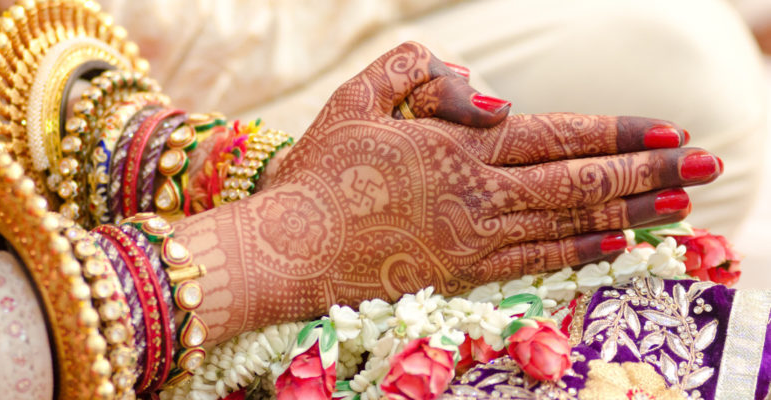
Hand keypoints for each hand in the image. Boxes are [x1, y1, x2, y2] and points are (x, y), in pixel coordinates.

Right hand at [261, 42, 716, 301]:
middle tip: (708, 165)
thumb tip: (494, 97)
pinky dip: (583, 250)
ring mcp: (475, 237)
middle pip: (580, 179)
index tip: (670, 130)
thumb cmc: (321, 171)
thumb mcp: (360, 96)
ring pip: (569, 220)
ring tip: (683, 206)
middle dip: (650, 171)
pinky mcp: (464, 272)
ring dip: (632, 212)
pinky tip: (619, 243)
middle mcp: (478, 192)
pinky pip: (537, 259)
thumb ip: (423, 72)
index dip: (619, 132)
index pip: (558, 134)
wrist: (291, 247)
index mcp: (457, 145)